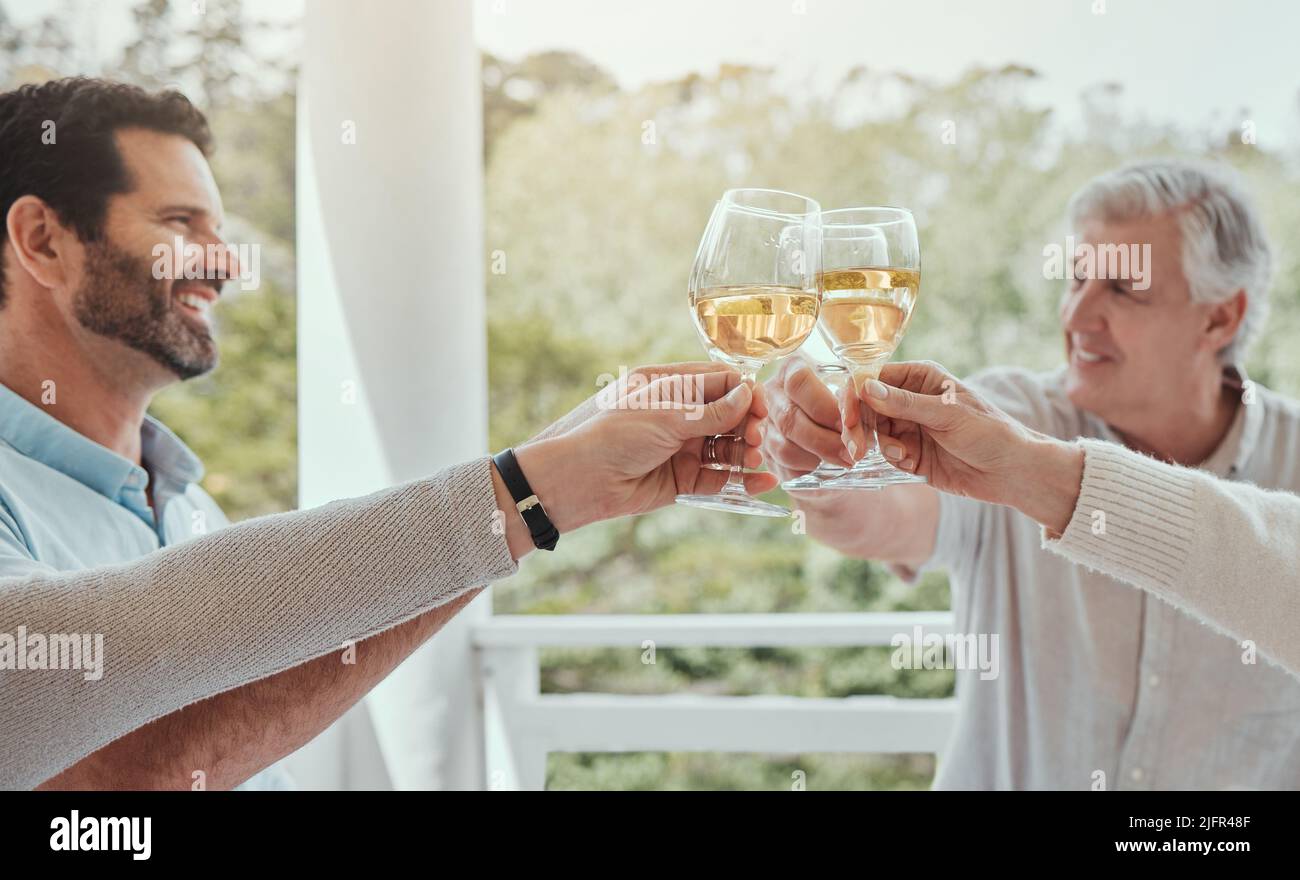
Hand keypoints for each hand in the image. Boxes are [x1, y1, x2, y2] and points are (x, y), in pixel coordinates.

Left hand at [505, 363, 777, 552]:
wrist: (579, 480)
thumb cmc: (613, 436)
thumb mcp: (665, 416)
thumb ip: (709, 411)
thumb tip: (747, 395)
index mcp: (671, 386)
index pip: (720, 382)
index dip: (745, 394)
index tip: (761, 409)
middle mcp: (679, 415)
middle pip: (729, 416)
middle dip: (748, 426)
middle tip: (755, 439)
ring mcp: (681, 447)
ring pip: (727, 448)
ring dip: (747, 453)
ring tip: (758, 461)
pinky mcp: (682, 479)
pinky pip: (719, 477)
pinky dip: (741, 480)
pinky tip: (761, 483)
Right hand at [759, 356, 856, 481]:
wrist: (830, 428)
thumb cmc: (844, 404)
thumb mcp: (850, 391)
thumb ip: (852, 401)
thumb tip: (857, 421)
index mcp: (790, 369)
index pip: (798, 382)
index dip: (825, 406)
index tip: (849, 424)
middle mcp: (771, 395)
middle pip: (790, 419)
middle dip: (827, 440)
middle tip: (855, 452)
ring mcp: (764, 426)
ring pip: (785, 447)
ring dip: (819, 457)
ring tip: (845, 459)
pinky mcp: (767, 454)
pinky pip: (783, 467)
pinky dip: (808, 470)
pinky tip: (826, 465)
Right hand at [848, 360, 1083, 532]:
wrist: (1011, 471)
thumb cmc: (989, 432)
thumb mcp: (947, 414)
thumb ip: (904, 403)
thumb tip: (865, 388)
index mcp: (919, 377)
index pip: (873, 379)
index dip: (855, 396)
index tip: (847, 419)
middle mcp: (909, 399)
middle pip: (865, 407)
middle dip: (859, 427)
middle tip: (856, 448)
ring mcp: (909, 426)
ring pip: (872, 433)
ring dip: (880, 446)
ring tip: (903, 456)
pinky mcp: (911, 453)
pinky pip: (887, 454)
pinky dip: (895, 460)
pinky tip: (914, 464)